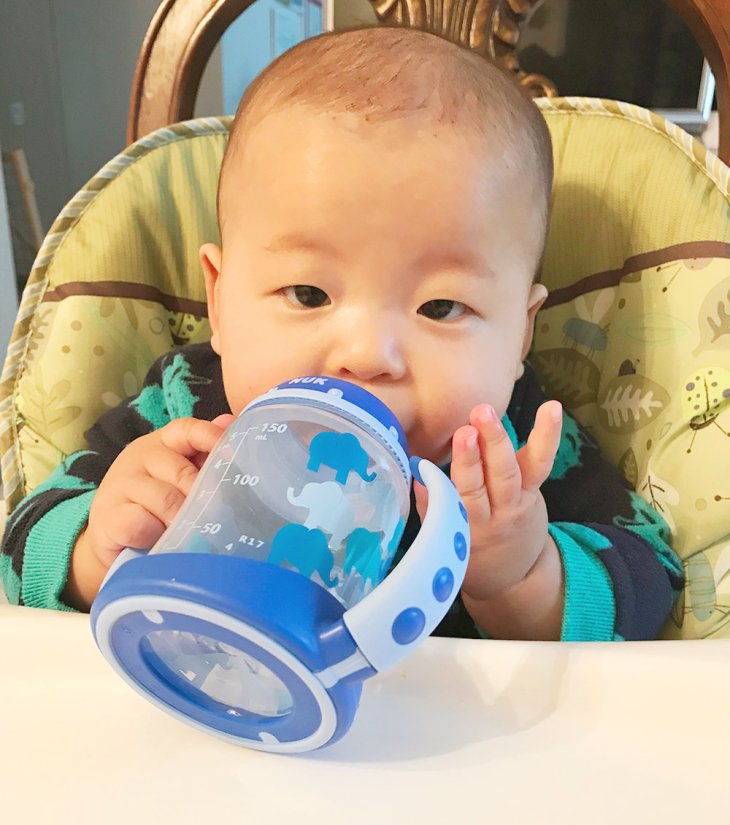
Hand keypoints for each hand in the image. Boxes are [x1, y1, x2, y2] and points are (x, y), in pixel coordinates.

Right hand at [63, 414, 233, 609]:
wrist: (110, 535)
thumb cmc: (154, 503)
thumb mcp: (179, 477)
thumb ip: (204, 454)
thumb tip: (230, 422)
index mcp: (162, 442)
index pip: (188, 430)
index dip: (211, 438)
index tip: (233, 455)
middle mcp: (139, 456)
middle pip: (182, 472)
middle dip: (201, 498)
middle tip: (213, 518)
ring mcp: (120, 483)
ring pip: (166, 500)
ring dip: (180, 521)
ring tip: (185, 532)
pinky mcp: (108, 514)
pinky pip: (142, 523)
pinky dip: (154, 534)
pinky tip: (154, 538)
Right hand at [415, 400, 563, 637]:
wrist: (514, 579)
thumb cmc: (470, 554)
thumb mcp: (445, 541)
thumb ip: (431, 507)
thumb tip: (417, 470)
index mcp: (469, 527)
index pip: (464, 496)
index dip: (462, 470)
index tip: (455, 443)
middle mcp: (497, 514)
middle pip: (492, 481)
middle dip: (484, 448)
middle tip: (476, 419)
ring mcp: (518, 501)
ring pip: (515, 469)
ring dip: (504, 436)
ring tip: (493, 410)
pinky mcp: (534, 490)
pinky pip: (541, 463)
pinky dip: (546, 435)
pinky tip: (550, 409)